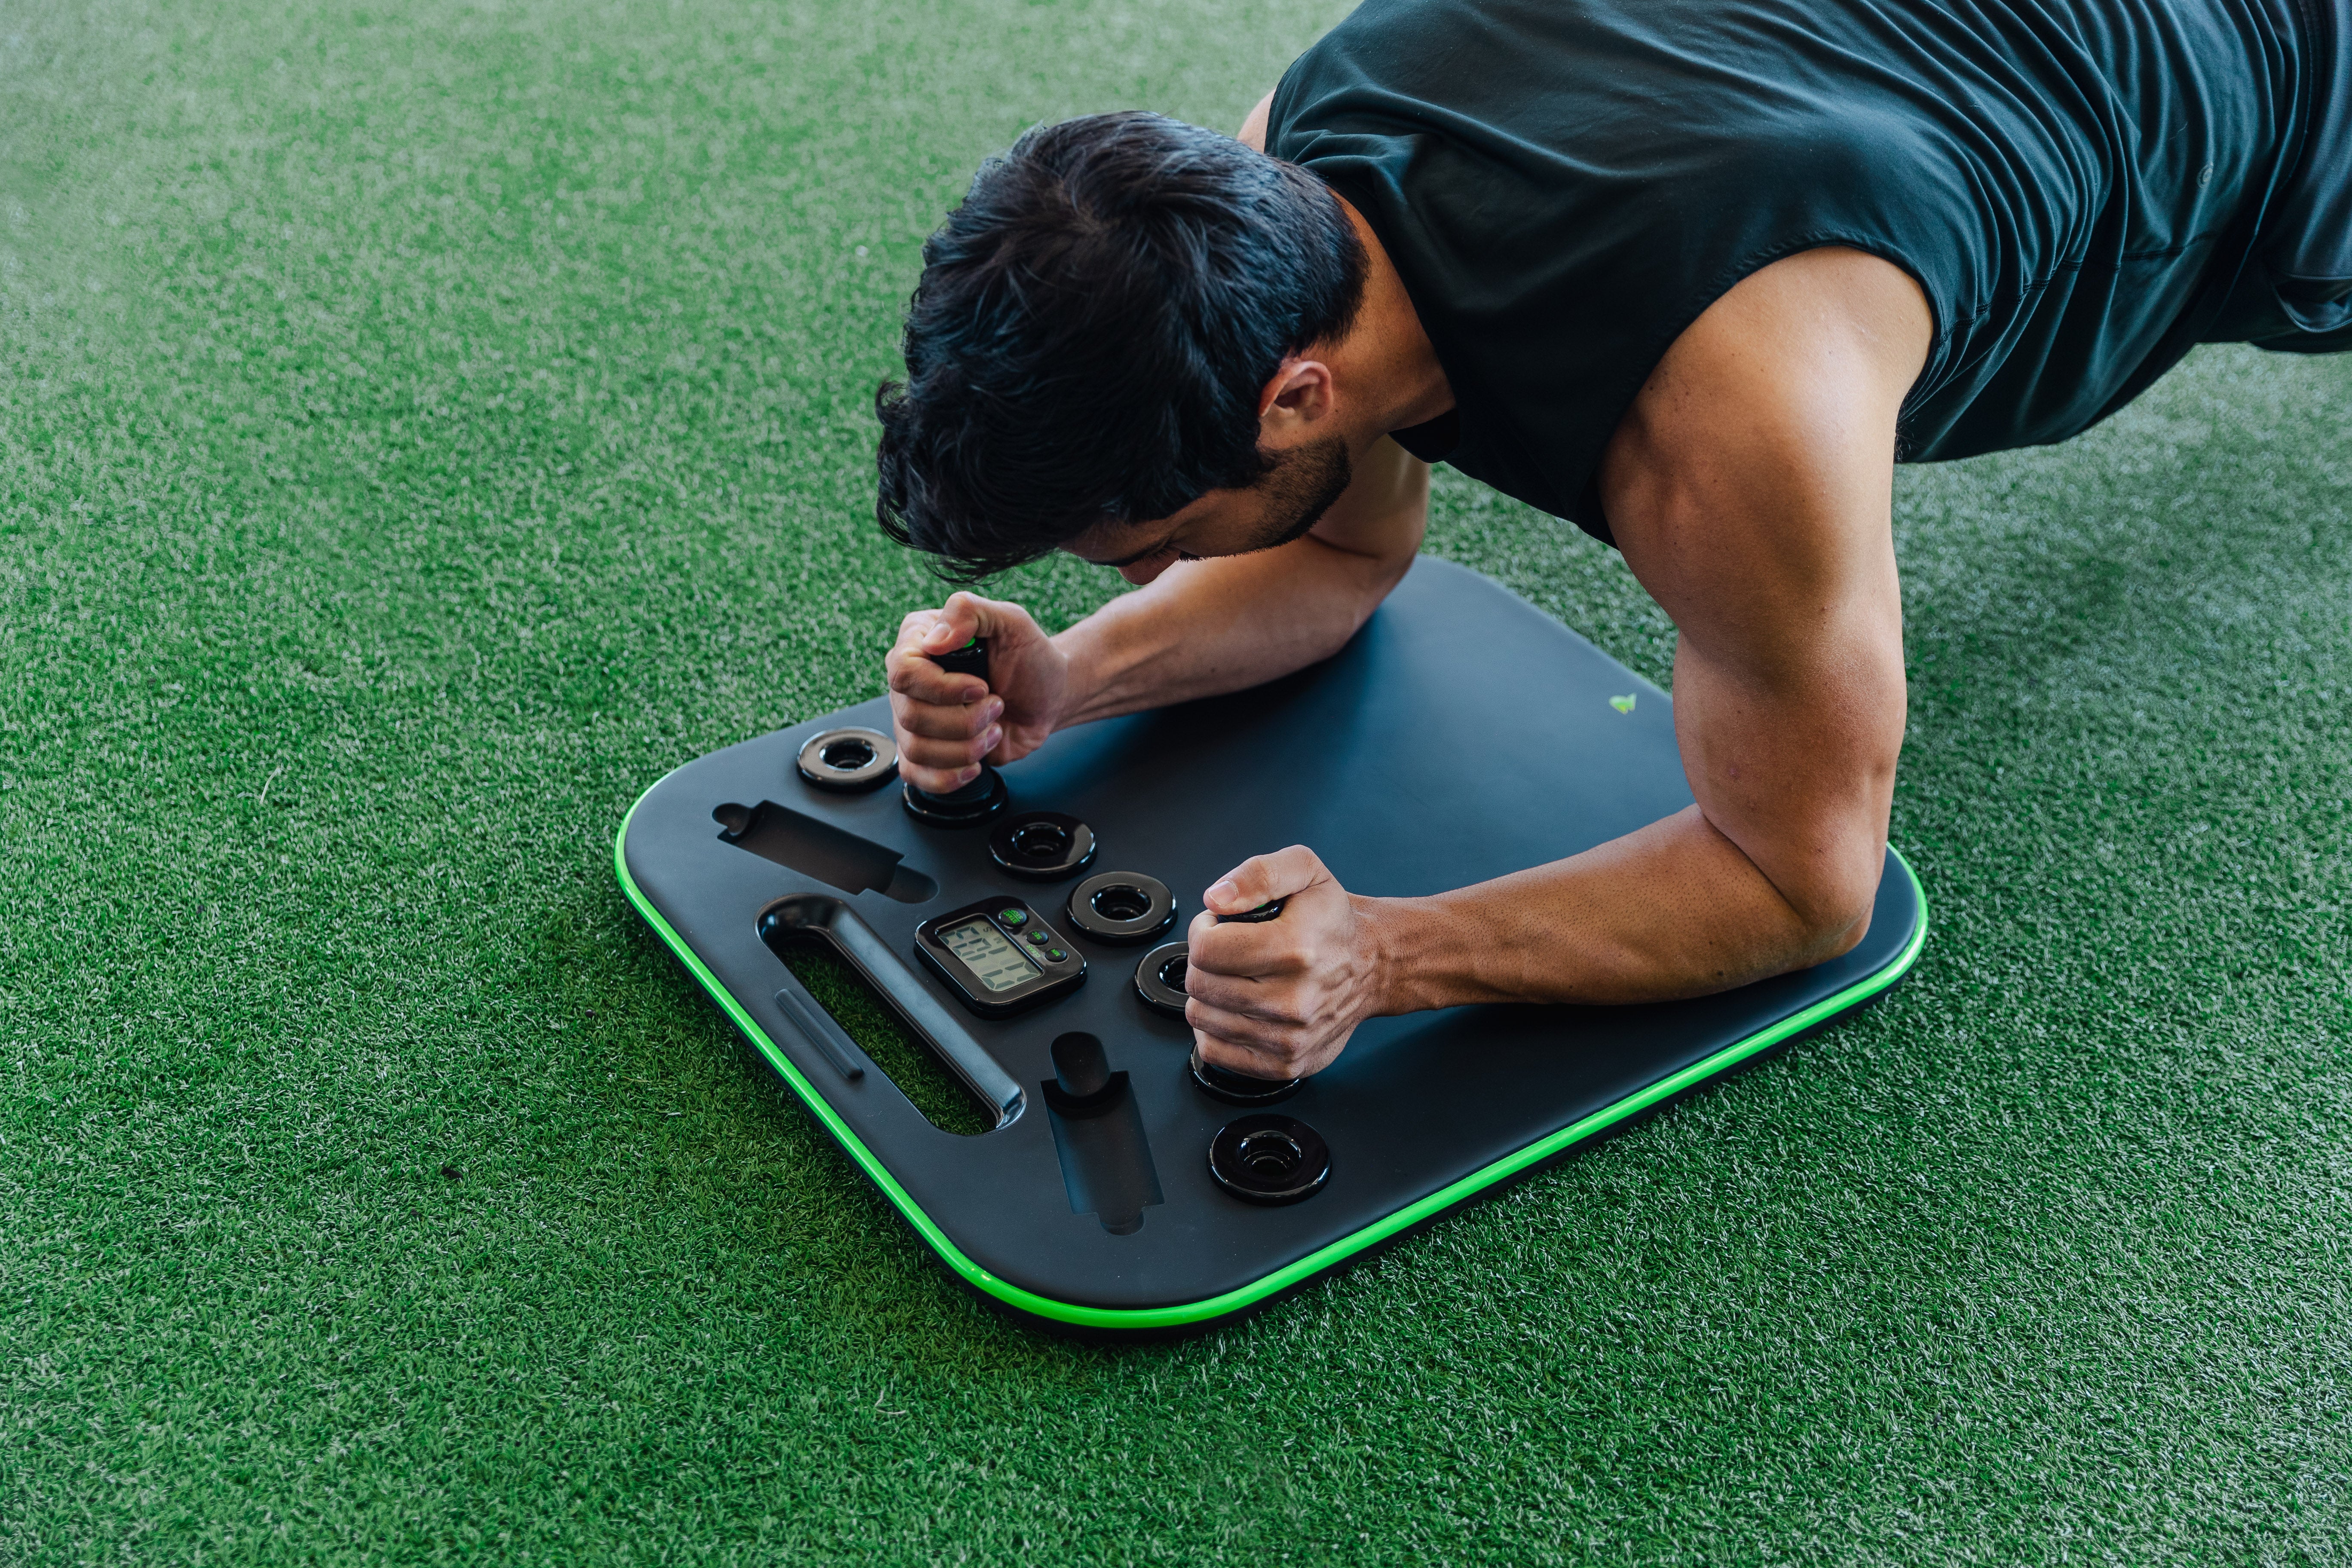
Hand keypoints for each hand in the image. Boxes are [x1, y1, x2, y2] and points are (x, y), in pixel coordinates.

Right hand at [885, 593, 1068, 791]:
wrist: (1047, 697)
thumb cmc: (1029, 658)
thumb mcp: (1012, 621)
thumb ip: (971, 612)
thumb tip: (934, 639)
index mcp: (919, 641)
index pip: (903, 672)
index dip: (943, 688)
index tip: (982, 686)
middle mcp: (909, 681)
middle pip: (911, 715)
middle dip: (966, 719)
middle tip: (996, 705)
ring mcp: (913, 719)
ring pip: (917, 748)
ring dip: (968, 746)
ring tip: (993, 728)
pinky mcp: (925, 752)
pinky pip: (915, 775)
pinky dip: (950, 776)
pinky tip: (975, 762)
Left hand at [1183, 845, 1385, 1079]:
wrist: (1372, 965)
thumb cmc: (1333, 920)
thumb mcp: (1304, 870)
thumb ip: (1257, 874)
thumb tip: (1217, 899)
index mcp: (1296, 949)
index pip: (1207, 950)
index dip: (1202, 930)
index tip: (1217, 926)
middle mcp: (1294, 1000)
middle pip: (1200, 985)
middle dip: (1204, 962)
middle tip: (1228, 950)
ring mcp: (1290, 1038)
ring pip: (1202, 1019)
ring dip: (1209, 994)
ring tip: (1237, 976)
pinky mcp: (1286, 1063)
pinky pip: (1216, 1052)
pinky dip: (1215, 1029)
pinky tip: (1237, 1007)